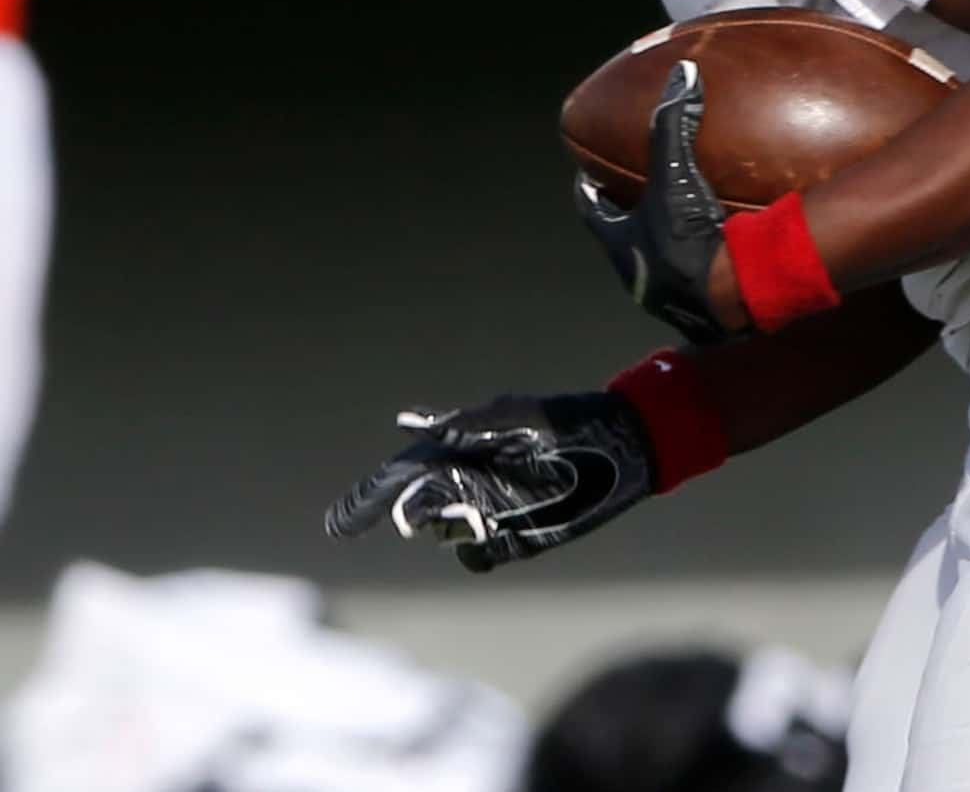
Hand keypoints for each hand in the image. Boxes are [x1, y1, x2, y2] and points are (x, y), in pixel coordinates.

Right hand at [323, 392, 653, 571]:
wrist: (630, 444)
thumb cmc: (574, 420)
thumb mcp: (524, 415)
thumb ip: (471, 423)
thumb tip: (408, 423)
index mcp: (463, 452)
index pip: (402, 476)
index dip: (368, 497)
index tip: (338, 524)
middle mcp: (470, 484)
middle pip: (414, 507)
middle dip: (395, 515)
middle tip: (394, 519)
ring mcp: (493, 512)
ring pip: (446, 532)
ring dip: (445, 526)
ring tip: (467, 511)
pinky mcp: (520, 536)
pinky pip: (482, 556)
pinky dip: (478, 553)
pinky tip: (489, 535)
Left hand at [579, 61, 744, 341]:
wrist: (728, 296)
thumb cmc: (688, 237)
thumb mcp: (676, 175)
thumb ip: (674, 125)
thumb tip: (682, 75)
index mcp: (622, 243)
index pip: (594, 211)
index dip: (591, 192)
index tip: (588, 178)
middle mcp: (636, 274)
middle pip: (624, 244)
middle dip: (629, 224)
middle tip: (638, 202)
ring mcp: (667, 300)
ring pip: (656, 272)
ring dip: (663, 255)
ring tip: (681, 234)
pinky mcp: (702, 317)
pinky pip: (696, 294)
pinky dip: (702, 281)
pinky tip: (723, 272)